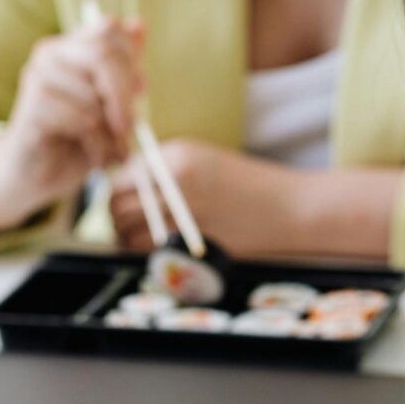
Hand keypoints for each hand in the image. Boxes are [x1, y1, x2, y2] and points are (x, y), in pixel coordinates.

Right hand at [0, 18, 144, 235]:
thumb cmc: (74, 137)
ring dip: (113, 132)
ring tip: (113, 150)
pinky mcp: (32, 108)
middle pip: (103, 55)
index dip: (132, 59)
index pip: (109, 30)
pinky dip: (98, 144)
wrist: (35, 174)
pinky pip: (82, 121)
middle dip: (124, 94)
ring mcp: (37, 78)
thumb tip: (139, 26)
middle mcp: (48, 53)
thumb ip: (122, 68)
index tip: (140, 89)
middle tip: (129, 127)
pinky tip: (96, 157)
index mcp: (68, 46)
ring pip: (94, 96)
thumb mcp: (106, 102)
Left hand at [108, 136, 296, 253]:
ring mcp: (183, 208)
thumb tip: (130, 187)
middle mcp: (175, 177)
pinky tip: (149, 250)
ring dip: (123, 236)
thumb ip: (168, 170)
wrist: (290, 208)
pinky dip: (141, 251)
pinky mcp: (192, 236)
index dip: (118, 190)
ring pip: (128, 226)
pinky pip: (148, 247)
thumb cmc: (250, 186)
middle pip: (119, 200)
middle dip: (114, 216)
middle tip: (119, 225)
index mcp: (178, 153)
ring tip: (130, 240)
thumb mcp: (207, 162)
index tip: (122, 201)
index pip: (126, 173)